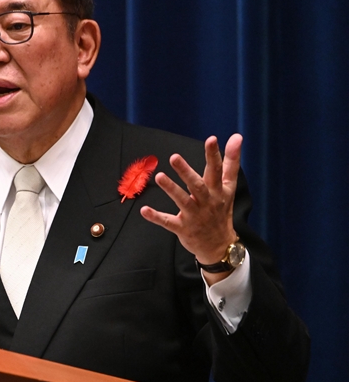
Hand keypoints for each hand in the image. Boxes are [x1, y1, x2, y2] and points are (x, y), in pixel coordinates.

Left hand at [140, 134, 242, 283]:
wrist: (219, 245)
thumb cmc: (221, 211)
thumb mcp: (229, 187)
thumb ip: (231, 162)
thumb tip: (237, 136)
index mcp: (218, 191)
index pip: (217, 170)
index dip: (214, 154)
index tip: (212, 139)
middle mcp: (207, 202)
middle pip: (197, 185)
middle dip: (186, 172)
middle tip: (174, 157)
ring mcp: (194, 216)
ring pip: (182, 201)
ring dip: (171, 189)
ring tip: (159, 176)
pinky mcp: (183, 228)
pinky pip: (168, 222)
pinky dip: (156, 217)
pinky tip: (144, 210)